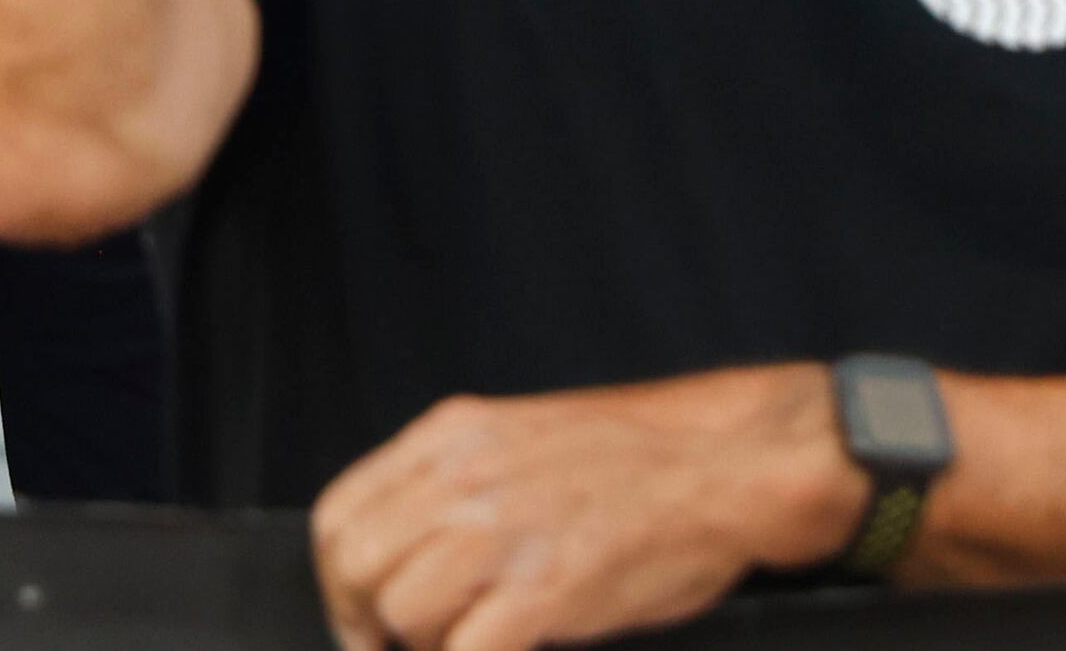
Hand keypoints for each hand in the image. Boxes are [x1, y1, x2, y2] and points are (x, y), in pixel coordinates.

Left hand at [312, 365, 868, 650]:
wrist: (725, 469)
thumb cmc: (637, 466)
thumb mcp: (519, 443)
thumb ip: (455, 483)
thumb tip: (405, 550)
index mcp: (452, 436)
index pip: (342, 513)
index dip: (339, 580)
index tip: (359, 619)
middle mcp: (464, 476)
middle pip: (356, 564)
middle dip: (366, 623)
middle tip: (399, 649)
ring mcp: (504, 531)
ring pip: (403, 611)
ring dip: (427, 645)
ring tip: (469, 643)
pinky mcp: (546, 587)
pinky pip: (466, 650)